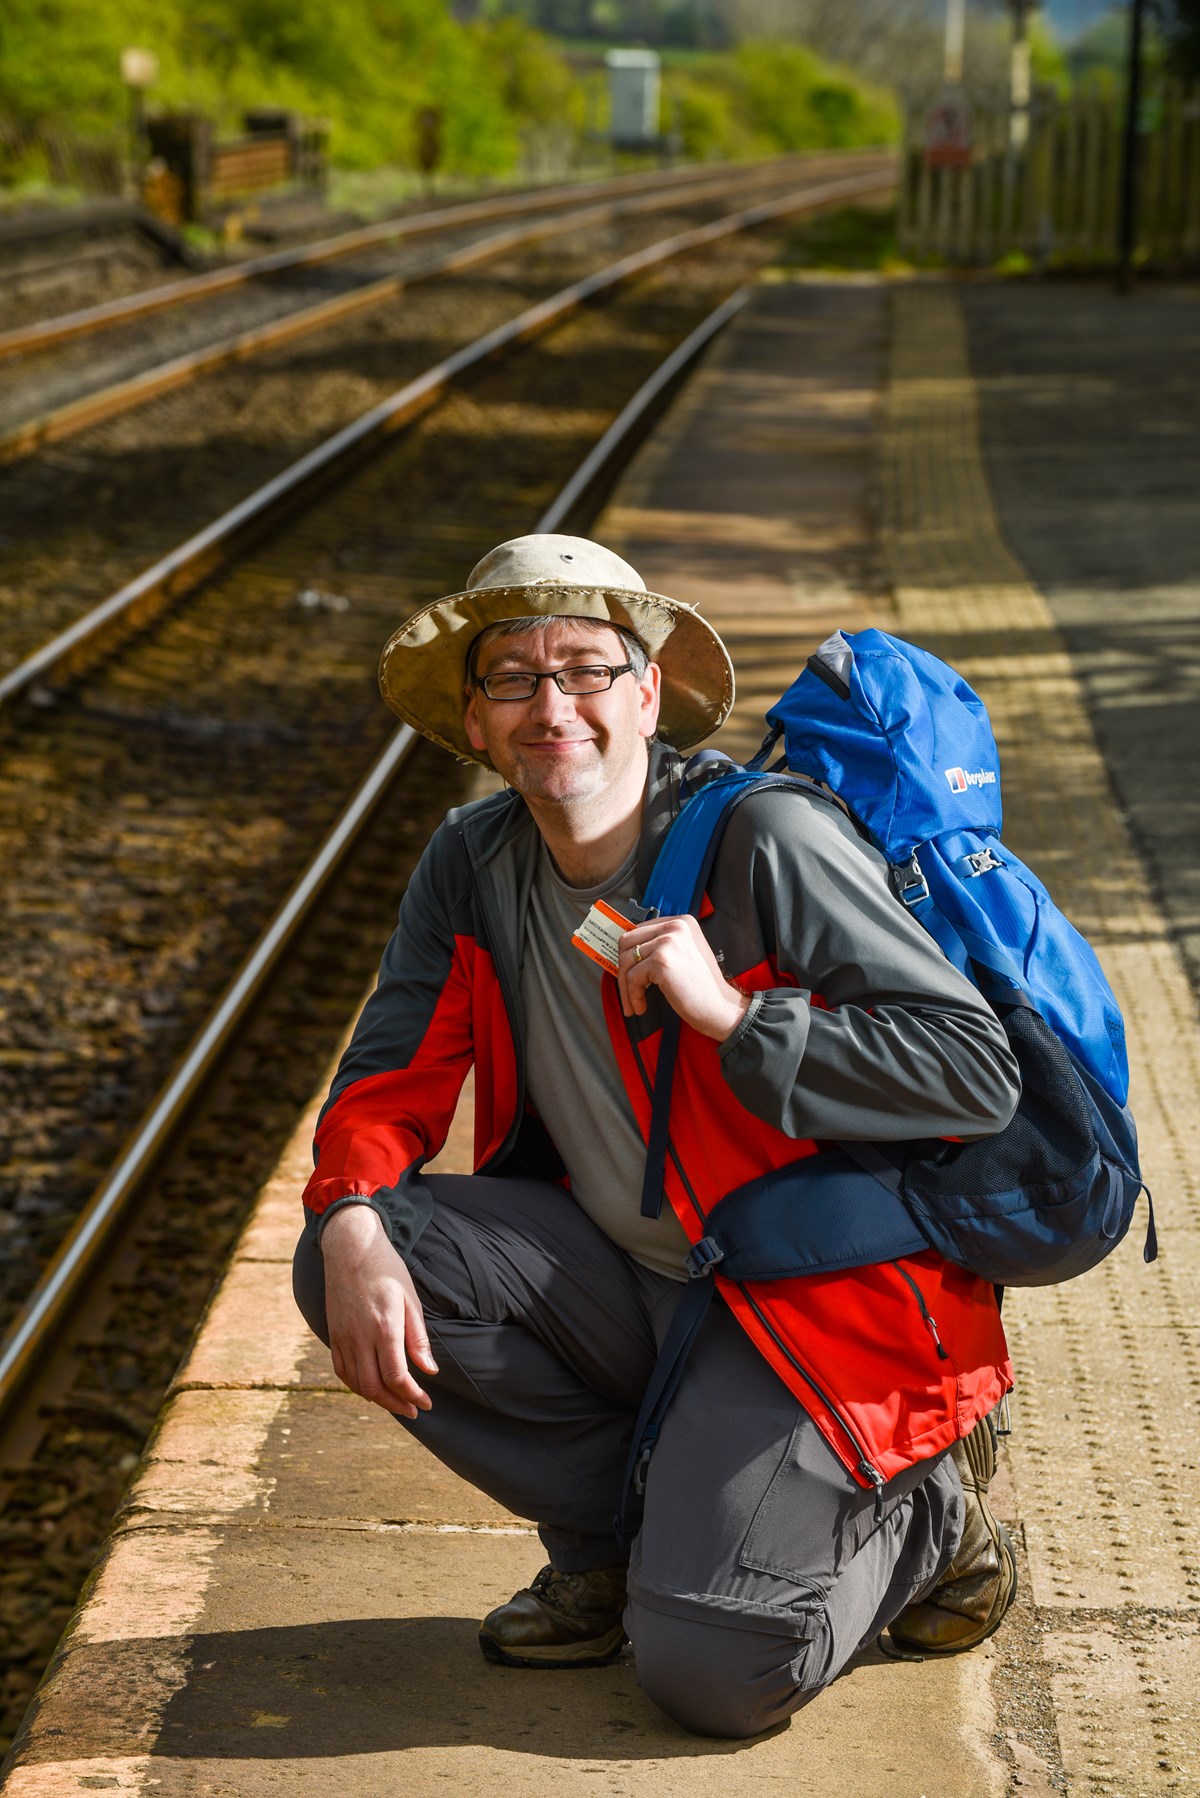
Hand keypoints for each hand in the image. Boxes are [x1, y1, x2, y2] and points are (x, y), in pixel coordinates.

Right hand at [320, 1204, 438, 1418]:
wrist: (350, 1248)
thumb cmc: (386, 1270)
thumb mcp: (411, 1299)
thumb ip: (418, 1338)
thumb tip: (429, 1371)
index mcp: (384, 1327)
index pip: (396, 1376)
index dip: (412, 1396)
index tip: (426, 1403)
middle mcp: (360, 1337)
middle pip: (374, 1387)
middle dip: (396, 1404)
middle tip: (413, 1409)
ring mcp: (343, 1337)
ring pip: (356, 1383)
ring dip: (377, 1399)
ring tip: (396, 1402)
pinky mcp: (333, 1335)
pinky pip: (342, 1371)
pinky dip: (357, 1386)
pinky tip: (371, 1387)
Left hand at [618, 916, 750, 1041]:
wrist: (719, 1008)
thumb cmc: (702, 988)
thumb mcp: (683, 954)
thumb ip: (660, 946)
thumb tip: (626, 952)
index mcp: (681, 922)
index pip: (639, 930)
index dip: (629, 954)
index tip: (627, 972)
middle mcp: (675, 926)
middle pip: (627, 942)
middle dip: (622, 970)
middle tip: (627, 991)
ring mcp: (668, 941)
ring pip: (626, 961)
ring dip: (626, 987)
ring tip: (634, 1004)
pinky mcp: (662, 960)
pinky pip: (632, 977)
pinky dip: (633, 996)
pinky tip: (641, 1007)